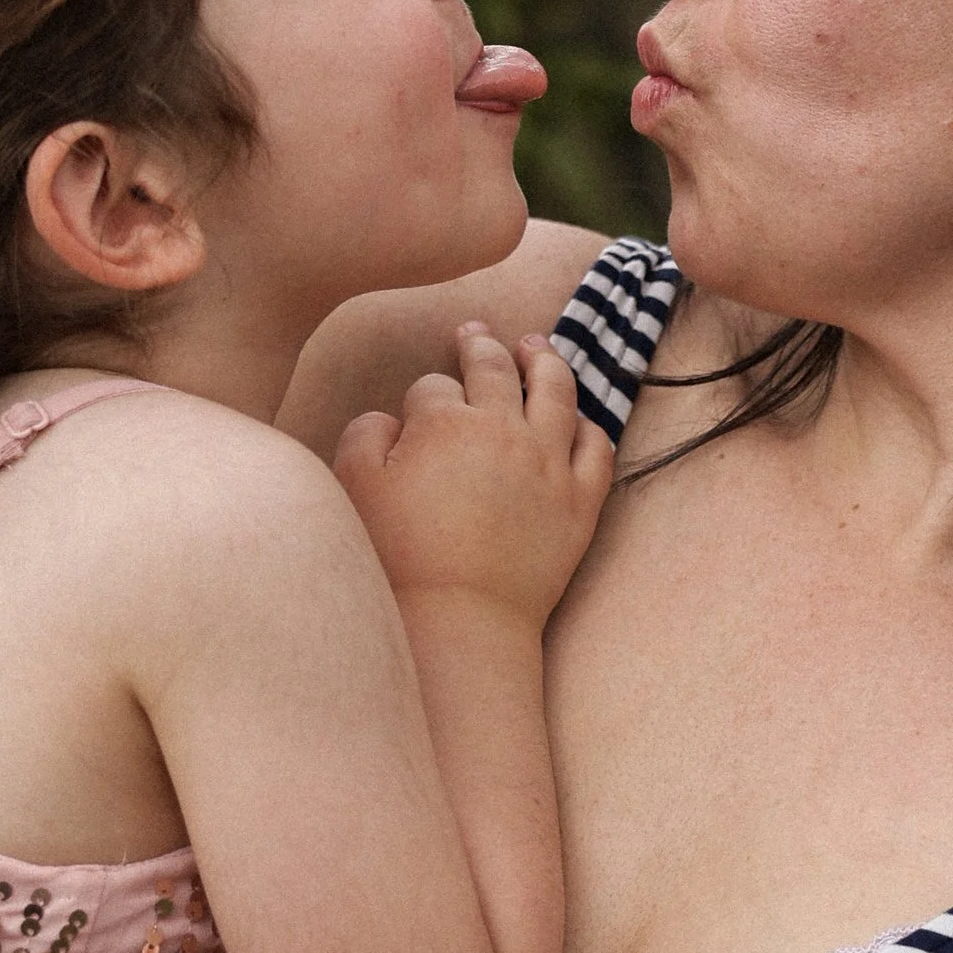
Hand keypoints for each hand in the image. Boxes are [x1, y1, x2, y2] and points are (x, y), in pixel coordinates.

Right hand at [333, 324, 613, 623]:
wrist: (458, 620)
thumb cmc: (398, 559)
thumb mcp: (355, 488)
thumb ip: (366, 435)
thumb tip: (390, 418)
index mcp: (445, 422)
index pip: (433, 387)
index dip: (422, 398)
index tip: (417, 413)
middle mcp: (503, 429)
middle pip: (494, 369)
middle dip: (480, 346)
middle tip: (474, 333)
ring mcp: (550, 463)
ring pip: (556, 390)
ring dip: (544, 360)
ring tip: (536, 347)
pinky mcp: (581, 502)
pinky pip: (596, 447)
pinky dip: (587, 426)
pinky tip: (577, 421)